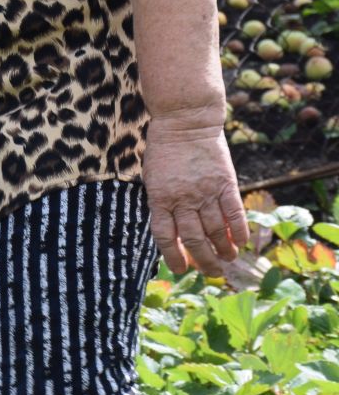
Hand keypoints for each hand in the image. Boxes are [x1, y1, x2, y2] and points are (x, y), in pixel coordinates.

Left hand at [142, 114, 248, 279]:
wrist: (185, 121)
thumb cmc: (164, 150)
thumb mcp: (152, 178)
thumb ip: (161, 203)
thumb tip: (173, 232)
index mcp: (159, 198)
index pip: (165, 236)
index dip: (172, 257)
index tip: (180, 270)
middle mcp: (182, 198)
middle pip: (193, 239)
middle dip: (203, 261)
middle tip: (211, 272)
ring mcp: (205, 191)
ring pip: (215, 230)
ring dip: (223, 250)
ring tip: (227, 260)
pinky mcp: (225, 183)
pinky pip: (234, 213)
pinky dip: (238, 231)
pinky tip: (241, 243)